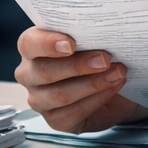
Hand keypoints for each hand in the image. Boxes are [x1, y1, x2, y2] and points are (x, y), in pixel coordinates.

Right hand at [14, 27, 147, 132]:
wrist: (117, 81)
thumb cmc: (99, 54)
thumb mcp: (94, 39)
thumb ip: (89, 32)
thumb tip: (104, 27)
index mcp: (33, 47)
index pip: (29, 44)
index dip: (47, 43)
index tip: (71, 44)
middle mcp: (30, 74)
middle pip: (44, 71)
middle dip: (78, 65)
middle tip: (106, 59)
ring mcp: (40, 99)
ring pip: (59, 95)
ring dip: (93, 84)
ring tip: (118, 73)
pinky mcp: (55, 120)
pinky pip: (72, 113)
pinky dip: (96, 99)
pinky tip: (113, 88)